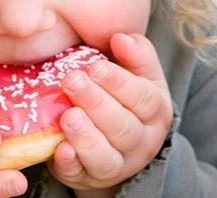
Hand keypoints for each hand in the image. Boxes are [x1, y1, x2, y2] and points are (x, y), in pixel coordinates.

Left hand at [47, 33, 172, 193]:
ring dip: (85, 136)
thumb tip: (121, 38)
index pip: (143, 98)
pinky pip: (81, 174)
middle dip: (96, 103)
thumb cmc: (123, 99)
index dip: (119, 83)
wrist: (114, 145)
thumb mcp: (139, 75)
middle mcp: (141, 142)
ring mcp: (117, 164)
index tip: (95, 67)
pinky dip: (71, 163)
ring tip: (68, 116)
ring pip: (105, 155)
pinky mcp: (89, 177)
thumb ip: (136, 55)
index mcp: (156, 112)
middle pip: (123, 126)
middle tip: (72, 81)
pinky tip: (60, 149)